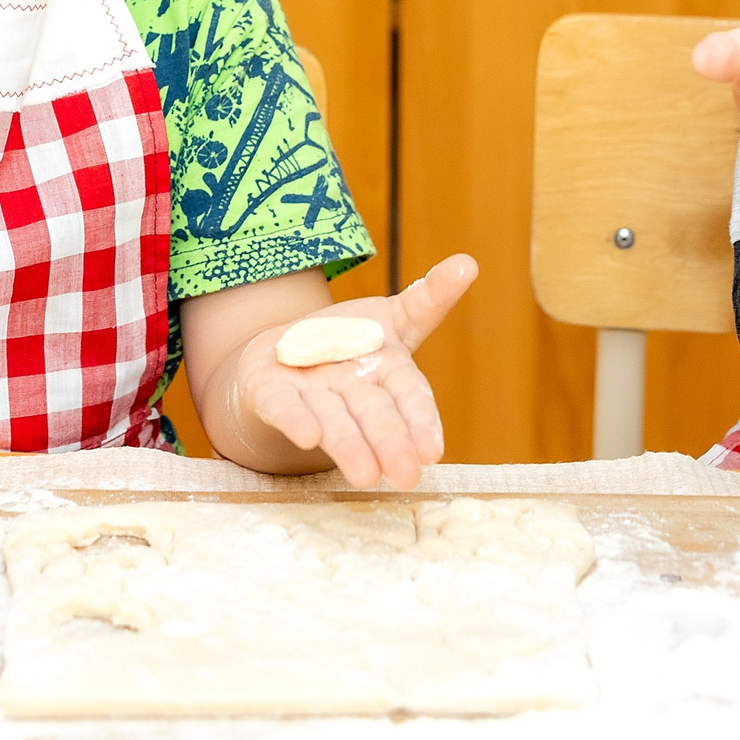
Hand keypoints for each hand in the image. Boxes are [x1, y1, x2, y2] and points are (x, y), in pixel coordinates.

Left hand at [229, 254, 476, 489]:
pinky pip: (283, 407)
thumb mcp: (392, 317)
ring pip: (334, 421)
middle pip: (373, 414)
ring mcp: (311, 396)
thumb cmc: (349, 343)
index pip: (410, 396)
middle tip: (405, 475)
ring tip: (364, 476)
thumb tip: (468, 263)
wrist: (284, 355)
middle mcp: (351, 392)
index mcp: (386, 373)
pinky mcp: (270, 393)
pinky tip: (306, 436)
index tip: (433, 451)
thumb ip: (429, 297)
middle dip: (389, 442)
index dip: (421, 421)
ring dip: (349, 447)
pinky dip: (295, 420)